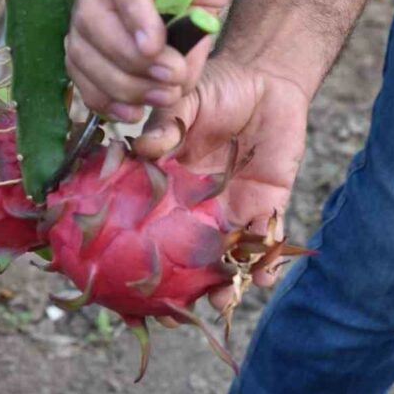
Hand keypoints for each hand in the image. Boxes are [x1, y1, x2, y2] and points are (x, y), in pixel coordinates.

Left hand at [66, 0, 240, 122]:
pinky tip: (156, 43)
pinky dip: (135, 19)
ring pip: (92, 20)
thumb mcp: (196, 18)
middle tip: (161, 96)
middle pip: (80, 47)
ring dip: (129, 58)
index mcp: (98, 6)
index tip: (133, 116)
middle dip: (119, 83)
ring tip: (167, 74)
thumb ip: (181, 56)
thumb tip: (171, 99)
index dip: (101, 95)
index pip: (79, 62)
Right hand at [133, 56, 310, 308]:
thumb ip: (166, 125)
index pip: (148, 223)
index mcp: (168, 183)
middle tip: (168, 315)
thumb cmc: (218, 88)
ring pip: (224, 257)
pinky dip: (267, 264)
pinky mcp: (268, 205)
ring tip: (220, 302)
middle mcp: (196, 205)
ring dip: (224, 284)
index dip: (136, 253)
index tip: (124, 281)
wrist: (266, 79)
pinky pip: (267, 241)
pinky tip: (264, 278)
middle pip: (184, 254)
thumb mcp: (185, 101)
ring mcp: (232, 208)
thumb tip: (142, 147)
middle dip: (178, 287)